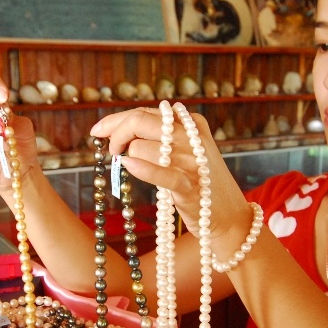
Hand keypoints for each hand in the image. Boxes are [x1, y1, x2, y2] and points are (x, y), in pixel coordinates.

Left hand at [90, 104, 254, 249]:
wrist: (230, 216)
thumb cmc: (200, 183)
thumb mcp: (185, 151)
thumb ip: (160, 136)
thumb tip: (119, 130)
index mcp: (190, 122)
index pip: (145, 111)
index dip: (116, 120)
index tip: (98, 131)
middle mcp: (192, 136)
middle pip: (140, 121)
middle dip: (116, 133)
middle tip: (111, 151)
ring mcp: (192, 161)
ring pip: (141, 146)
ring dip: (128, 157)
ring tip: (129, 167)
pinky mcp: (190, 186)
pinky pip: (160, 173)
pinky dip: (141, 168)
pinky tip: (128, 166)